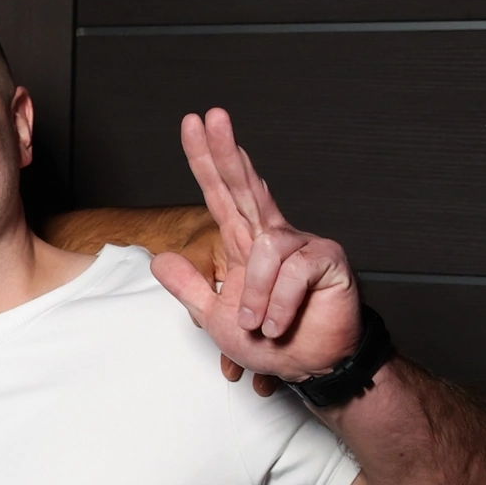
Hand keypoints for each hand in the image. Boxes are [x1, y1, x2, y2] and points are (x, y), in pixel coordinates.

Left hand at [150, 109, 360, 388]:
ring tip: (259, 326)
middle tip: (213, 117)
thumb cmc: (270, 342)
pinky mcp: (327, 261)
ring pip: (265, 250)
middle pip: (246, 186)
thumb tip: (157, 259)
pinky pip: (293, 272)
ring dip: (256, 297)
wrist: (310, 368)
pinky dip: (279, 305)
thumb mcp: (215, 317)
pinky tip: (279, 324)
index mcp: (244, 244)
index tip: (192, 124)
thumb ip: (189, 287)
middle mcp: (272, 237)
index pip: (219, 194)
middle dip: (228, 151)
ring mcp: (301, 246)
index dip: (206, 160)